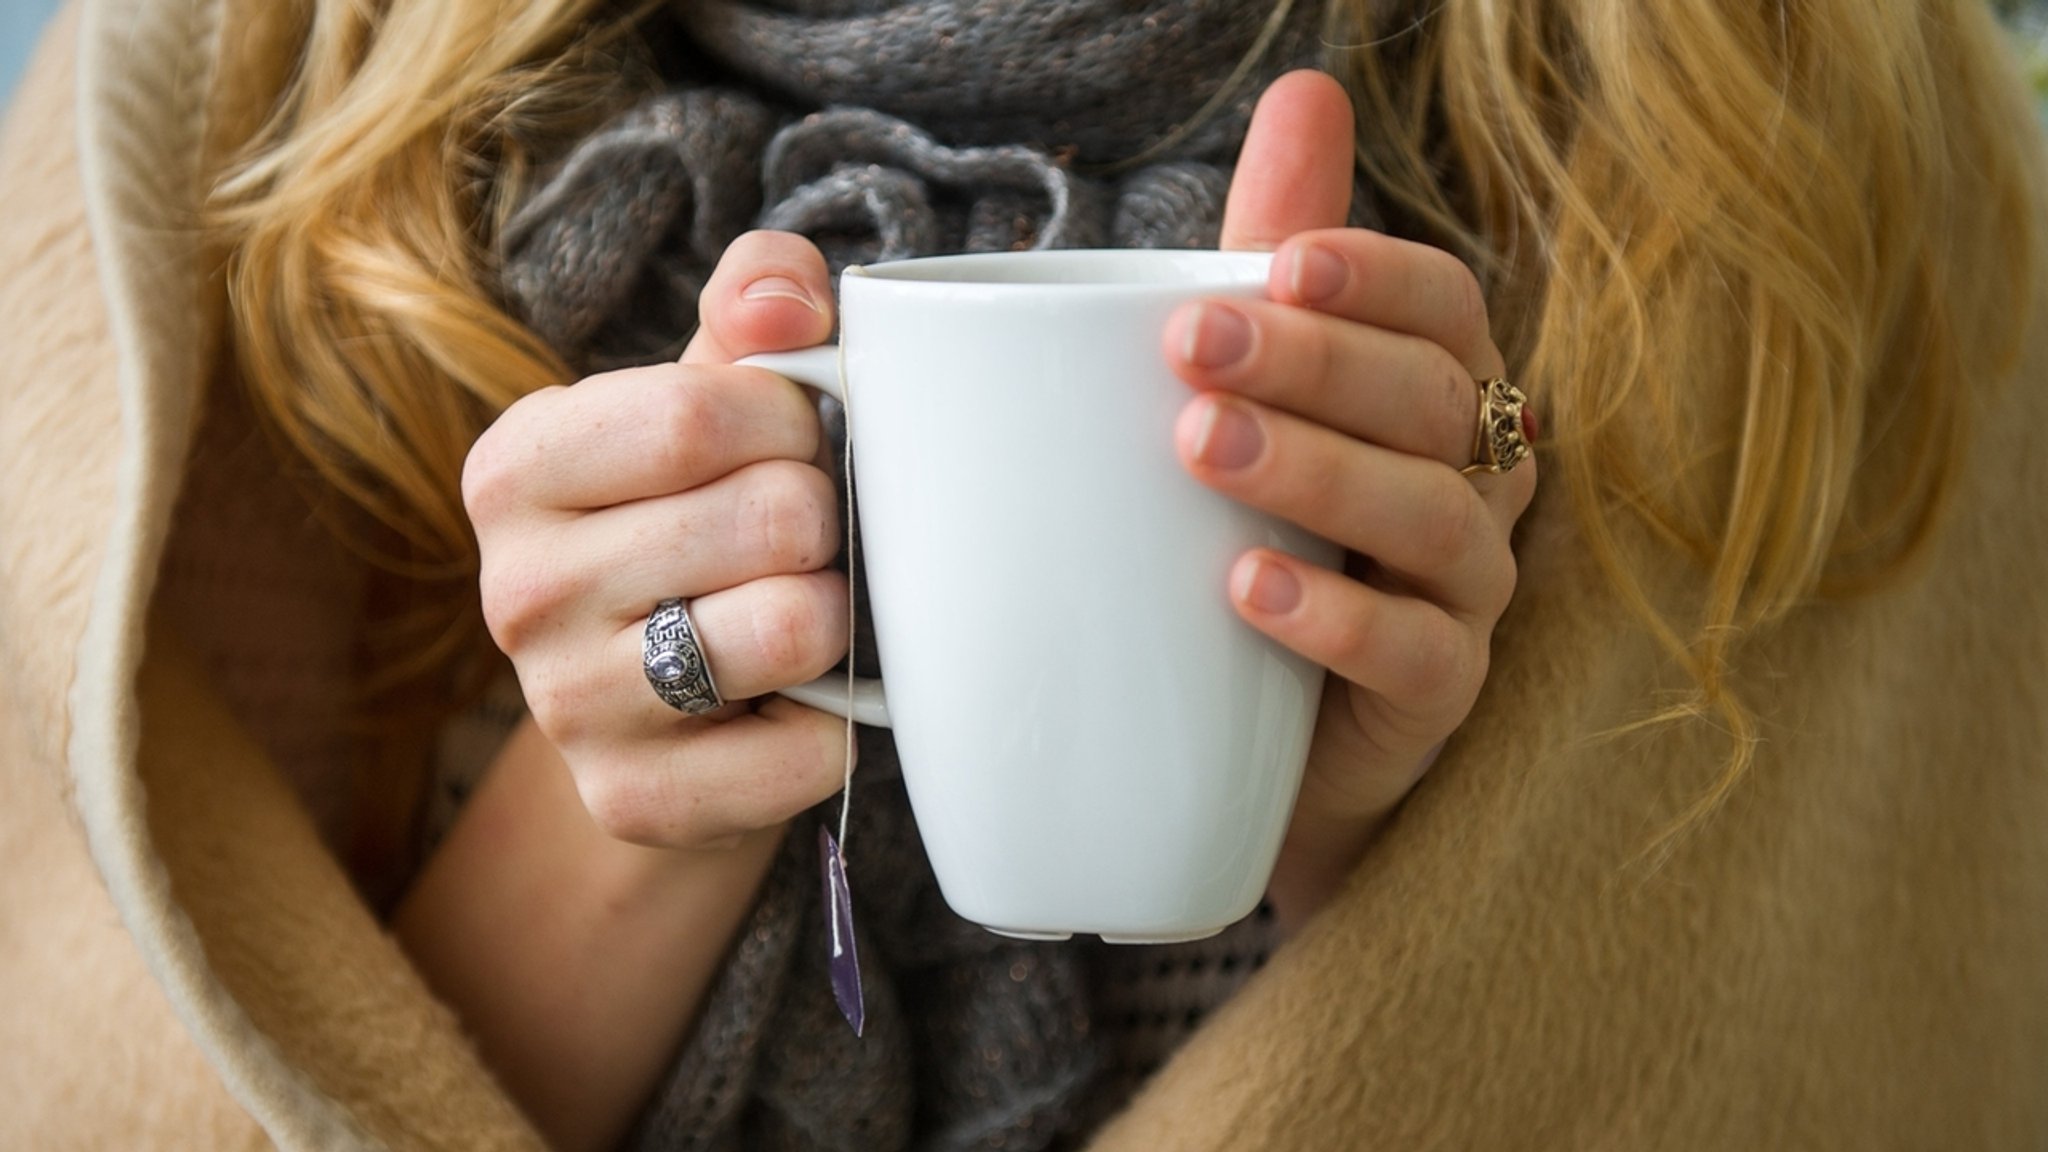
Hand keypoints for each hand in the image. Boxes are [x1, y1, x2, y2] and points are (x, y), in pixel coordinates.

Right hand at [464, 231, 852, 848]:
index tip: (796, 442)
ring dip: (837, 617)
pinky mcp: (631, 803)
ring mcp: (565, 708)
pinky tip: (791, 705)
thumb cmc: (698, 519)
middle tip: (800, 542)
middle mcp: (514, 590)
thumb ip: (755, 305)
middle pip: (768, 516)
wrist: (663, 709)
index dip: (794, 421)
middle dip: (823, 519)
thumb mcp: (710, 395)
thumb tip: (792, 298)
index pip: (703, 412)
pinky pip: (808, 751)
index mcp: (516, 467)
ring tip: (798, 611)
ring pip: (795, 628)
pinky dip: (835, 725)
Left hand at [1176, 72, 1538, 930]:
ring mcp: (1467, 594)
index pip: (1446, 309)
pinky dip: (1337, 620)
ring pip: (1432, 517)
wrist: (1256, 744)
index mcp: (1435, 393)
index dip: (1376, 277)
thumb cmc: (1261, 538)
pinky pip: (1420, 655)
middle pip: (1432, 400)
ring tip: (1202, 448)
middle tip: (1193, 346)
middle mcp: (1474, 482)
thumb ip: (1276, 260)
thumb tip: (1308, 87)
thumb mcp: (1258, 394)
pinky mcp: (1439, 701)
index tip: (1277, 260)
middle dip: (1317, 362)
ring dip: (1317, 473)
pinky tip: (1247, 589)